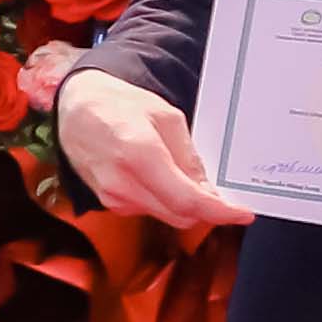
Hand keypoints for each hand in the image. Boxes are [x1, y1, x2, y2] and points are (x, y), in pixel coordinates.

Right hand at [50, 66, 251, 233]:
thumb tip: (208, 190)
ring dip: (185, 204)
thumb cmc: (121, 106)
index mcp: (140, 155)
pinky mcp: (108, 203)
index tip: (244, 214)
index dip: (220, 212)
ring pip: (166, 215)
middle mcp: (122, 184)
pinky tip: (164, 178)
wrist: (77, 109)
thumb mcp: (166, 118)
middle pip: (179, 214)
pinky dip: (165, 201)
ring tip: (186, 174)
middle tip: (224, 193)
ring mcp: (111, 197)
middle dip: (207, 209)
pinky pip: (149, 209)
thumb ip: (188, 157)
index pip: (187, 200)